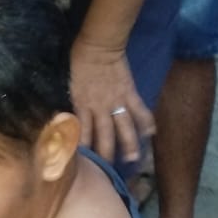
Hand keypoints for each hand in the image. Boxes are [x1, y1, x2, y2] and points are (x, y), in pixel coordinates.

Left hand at [69, 36, 152, 164]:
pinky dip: (146, 122)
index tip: (80, 165)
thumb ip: (72, 105)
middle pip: (103, 137)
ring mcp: (116, 101)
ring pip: (123, 128)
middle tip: (108, 172)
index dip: (81, 150)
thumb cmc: (78, 63)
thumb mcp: (69, 86)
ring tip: (133, 160)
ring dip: (128, 145)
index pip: (81, 133)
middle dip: (106, 155)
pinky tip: (151, 134)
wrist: (98, 45)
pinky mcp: (130, 93)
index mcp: (81, 106)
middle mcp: (99, 108)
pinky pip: (140, 110)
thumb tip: (65, 121)